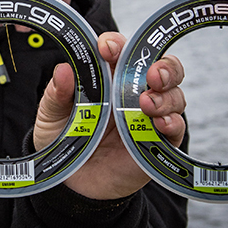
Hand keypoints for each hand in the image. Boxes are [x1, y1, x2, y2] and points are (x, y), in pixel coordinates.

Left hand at [33, 32, 185, 199]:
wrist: (72, 183)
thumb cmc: (64, 140)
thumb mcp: (51, 116)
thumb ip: (57, 94)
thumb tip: (63, 70)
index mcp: (108, 77)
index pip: (121, 50)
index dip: (117, 44)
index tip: (107, 48)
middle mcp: (133, 91)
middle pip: (162, 67)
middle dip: (163, 66)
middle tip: (153, 74)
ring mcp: (148, 116)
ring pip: (174, 95)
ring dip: (166, 96)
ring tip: (147, 104)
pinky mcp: (158, 143)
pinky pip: (176, 129)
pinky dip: (173, 122)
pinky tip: (160, 124)